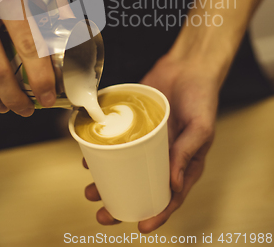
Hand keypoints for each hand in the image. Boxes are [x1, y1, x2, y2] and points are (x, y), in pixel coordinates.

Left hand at [84, 50, 219, 231]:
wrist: (188, 66)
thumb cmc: (202, 97)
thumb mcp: (201, 127)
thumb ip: (187, 153)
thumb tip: (174, 186)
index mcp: (183, 163)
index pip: (170, 196)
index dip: (157, 214)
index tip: (141, 225)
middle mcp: (162, 155)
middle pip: (140, 186)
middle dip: (120, 202)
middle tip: (102, 211)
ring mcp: (146, 140)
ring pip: (124, 166)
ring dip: (107, 179)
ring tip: (90, 189)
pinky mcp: (134, 122)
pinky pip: (116, 140)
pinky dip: (103, 150)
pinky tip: (90, 156)